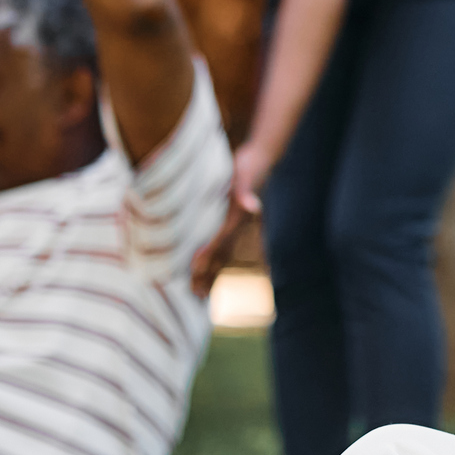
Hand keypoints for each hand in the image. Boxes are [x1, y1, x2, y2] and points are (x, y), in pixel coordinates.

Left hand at [189, 139, 271, 297]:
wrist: (260, 159)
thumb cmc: (249, 166)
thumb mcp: (245, 175)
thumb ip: (246, 191)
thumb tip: (253, 207)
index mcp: (237, 217)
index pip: (220, 240)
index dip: (207, 255)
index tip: (194, 269)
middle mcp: (238, 225)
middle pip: (223, 254)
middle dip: (209, 274)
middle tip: (195, 295)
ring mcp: (237, 226)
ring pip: (224, 254)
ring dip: (212, 274)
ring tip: (200, 293)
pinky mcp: (233, 222)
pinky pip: (222, 246)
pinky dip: (214, 261)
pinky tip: (204, 269)